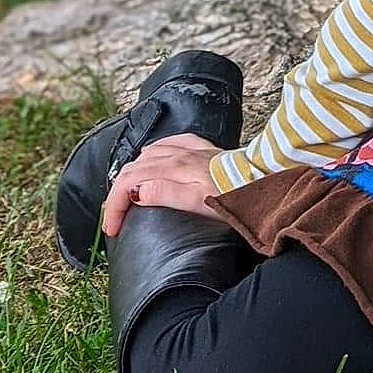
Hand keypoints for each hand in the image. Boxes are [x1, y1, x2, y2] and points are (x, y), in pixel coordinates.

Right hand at [101, 133, 223, 241]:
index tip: (112, 228)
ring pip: (145, 155)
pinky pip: (167, 143)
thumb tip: (135, 192)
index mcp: (171, 168)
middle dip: (117, 194)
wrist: (260, 176)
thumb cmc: (232, 194)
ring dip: (130, 174)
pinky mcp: (200, 147)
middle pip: (131, 170)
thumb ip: (164, 194)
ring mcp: (188, 148)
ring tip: (126, 194)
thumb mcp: (196, 201)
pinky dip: (151, 154)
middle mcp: (175, 154)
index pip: (128, 184)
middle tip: (114, 217)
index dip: (114, 207)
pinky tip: (152, 159)